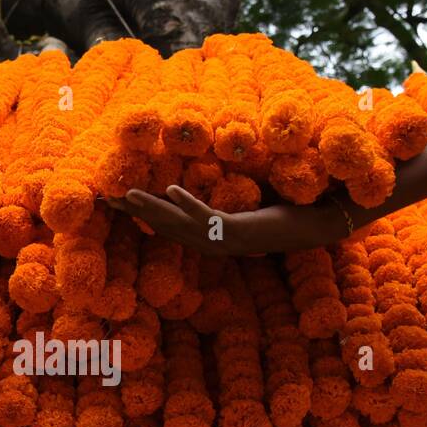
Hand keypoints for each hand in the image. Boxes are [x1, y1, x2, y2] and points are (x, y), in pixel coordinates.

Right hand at [106, 185, 349, 255]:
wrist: (316, 224)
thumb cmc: (284, 211)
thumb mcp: (249, 205)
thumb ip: (227, 201)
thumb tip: (213, 183)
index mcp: (211, 237)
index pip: (169, 226)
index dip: (143, 214)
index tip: (118, 202)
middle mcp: (213, 243)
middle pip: (166, 228)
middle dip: (137, 213)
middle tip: (109, 201)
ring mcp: (225, 241)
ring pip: (180, 224)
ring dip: (153, 209)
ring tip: (130, 194)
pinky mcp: (240, 232)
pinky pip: (208, 218)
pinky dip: (188, 204)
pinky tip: (171, 191)